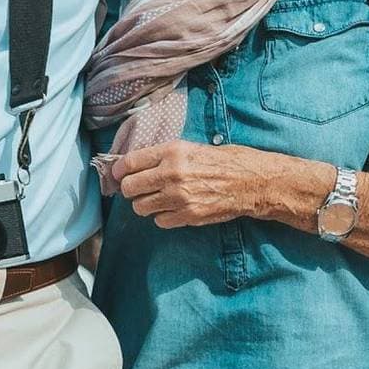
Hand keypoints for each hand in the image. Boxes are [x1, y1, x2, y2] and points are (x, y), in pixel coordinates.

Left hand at [106, 142, 300, 228]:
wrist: (250, 182)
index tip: (118, 174)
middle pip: (130, 188)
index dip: (119, 170)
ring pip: (141, 208)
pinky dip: (163, 216)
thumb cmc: (224, 160)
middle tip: (138, 188)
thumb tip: (137, 164)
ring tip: (157, 198)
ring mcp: (179, 198)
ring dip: (145, 204)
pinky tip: (174, 208)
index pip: (130, 162)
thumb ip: (164, 155)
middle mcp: (172, 174)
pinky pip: (160, 221)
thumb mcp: (192, 147)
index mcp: (172, 151)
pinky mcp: (188, 216)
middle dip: (130, 189)